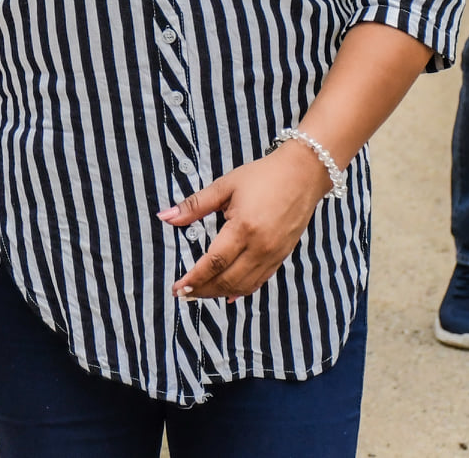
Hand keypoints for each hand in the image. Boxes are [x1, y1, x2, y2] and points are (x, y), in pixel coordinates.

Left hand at [158, 142, 331, 302]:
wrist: (303, 174)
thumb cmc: (263, 176)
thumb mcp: (225, 186)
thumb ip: (194, 205)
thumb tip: (165, 217)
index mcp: (243, 227)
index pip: (214, 262)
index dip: (194, 278)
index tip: (177, 287)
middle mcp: (260, 246)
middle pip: (227, 280)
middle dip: (203, 290)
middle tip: (184, 293)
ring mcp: (273, 254)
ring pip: (243, 286)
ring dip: (220, 293)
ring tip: (200, 293)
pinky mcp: (282, 256)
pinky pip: (259, 281)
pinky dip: (241, 290)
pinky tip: (228, 294)